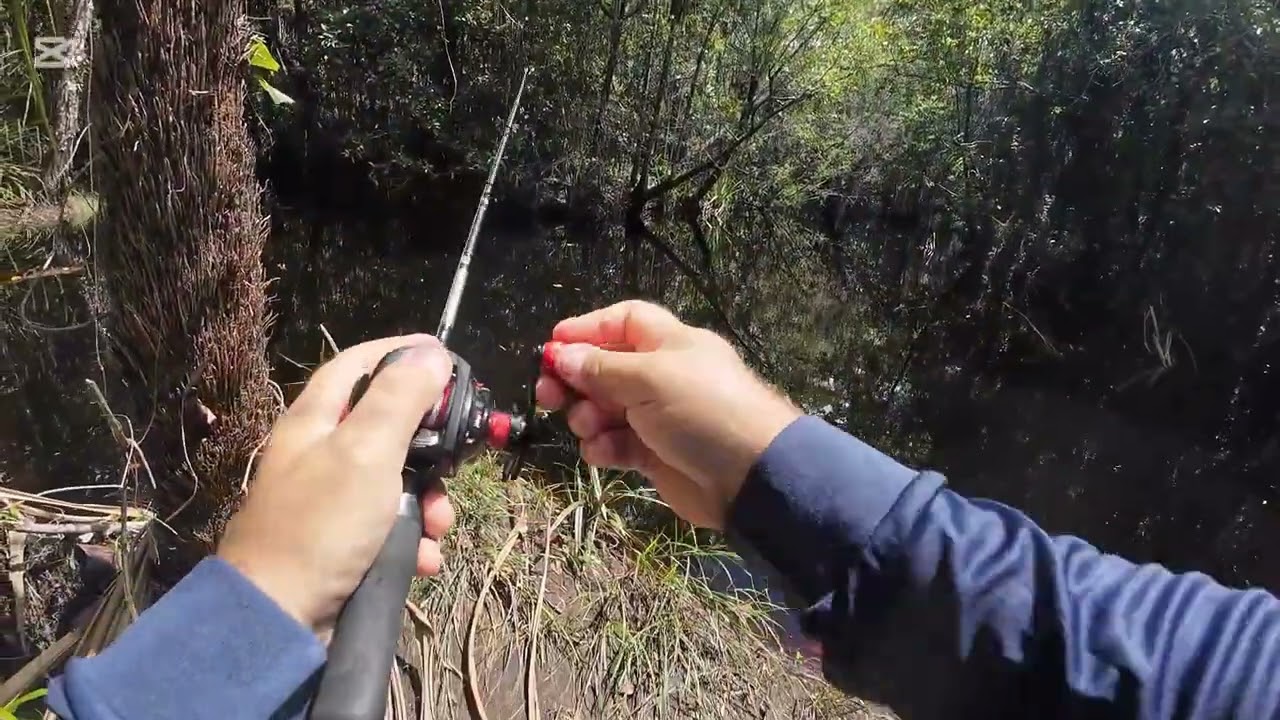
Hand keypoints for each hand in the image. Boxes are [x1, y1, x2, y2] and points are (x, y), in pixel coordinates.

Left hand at [218, 335, 456, 638]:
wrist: (278, 619)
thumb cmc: (321, 524)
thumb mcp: (366, 451)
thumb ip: (400, 399)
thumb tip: (430, 351)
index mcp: (314, 420)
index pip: (358, 365)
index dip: (400, 353)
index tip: (445, 357)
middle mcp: (319, 453)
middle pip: (388, 426)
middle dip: (431, 446)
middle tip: (456, 459)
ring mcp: (330, 500)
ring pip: (397, 482)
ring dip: (429, 502)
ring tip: (439, 525)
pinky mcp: (341, 542)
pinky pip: (389, 527)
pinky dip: (412, 540)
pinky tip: (422, 558)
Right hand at [535, 300, 800, 529]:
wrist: (749, 476)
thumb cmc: (702, 410)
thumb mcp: (650, 378)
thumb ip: (601, 368)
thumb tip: (561, 355)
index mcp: (669, 344)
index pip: (623, 322)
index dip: (588, 329)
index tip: (553, 345)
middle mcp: (662, 375)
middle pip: (605, 367)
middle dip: (575, 379)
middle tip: (547, 395)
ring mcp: (658, 416)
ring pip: (605, 409)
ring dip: (588, 417)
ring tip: (589, 426)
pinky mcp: (654, 454)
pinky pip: (617, 443)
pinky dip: (605, 447)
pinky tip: (604, 452)